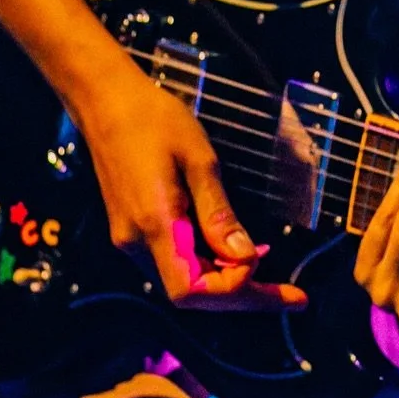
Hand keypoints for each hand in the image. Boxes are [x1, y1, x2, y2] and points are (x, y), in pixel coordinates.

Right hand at [80, 68, 306, 310]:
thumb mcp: (198, 159)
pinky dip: (208, 265)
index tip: (265, 264)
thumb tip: (246, 258)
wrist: (105, 102)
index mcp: (154, 225)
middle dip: (242, 295)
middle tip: (293, 296)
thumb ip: (219, 213)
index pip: (190, 290)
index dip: (231, 290)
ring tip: (272, 275)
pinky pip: (175, 261)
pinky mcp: (133, 229)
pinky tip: (234, 253)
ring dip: (227, 283)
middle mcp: (136, 243)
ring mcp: (131, 239)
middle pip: (190, 293)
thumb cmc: (154, 120)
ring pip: (184, 280)